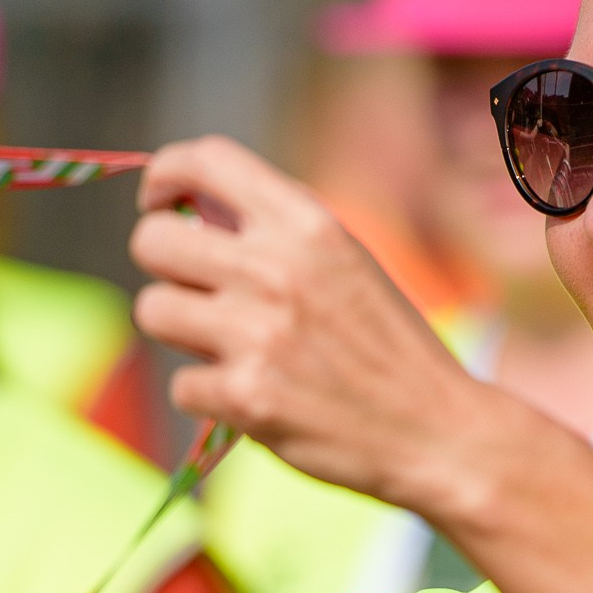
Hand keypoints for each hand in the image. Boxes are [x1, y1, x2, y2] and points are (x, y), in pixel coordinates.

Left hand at [127, 137, 503, 514]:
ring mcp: (258, 334)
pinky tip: (254, 399)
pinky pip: (181, 385)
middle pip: (154, 242)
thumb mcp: (349, 262)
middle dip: (166, 269)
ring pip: (153, 310)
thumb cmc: (389, 348)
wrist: (439, 431)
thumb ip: (280, 232)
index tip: (160, 203)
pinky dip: (209, 397)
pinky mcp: (245, 397)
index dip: (165, 175)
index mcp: (310, 224)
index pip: (206, 160)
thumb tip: (190, 212)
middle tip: (198, 293)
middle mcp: (278, 268)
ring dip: (181, 333)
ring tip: (229, 349)